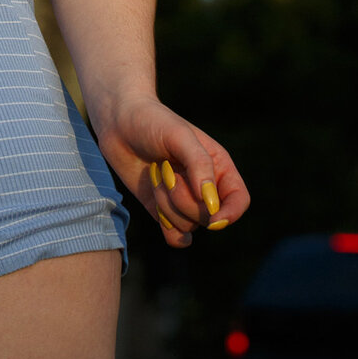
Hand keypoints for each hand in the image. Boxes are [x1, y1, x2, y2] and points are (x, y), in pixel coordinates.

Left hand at [93, 94, 249, 247]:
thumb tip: (211, 205)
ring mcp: (183, 201)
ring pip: (189, 228)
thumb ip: (199, 165)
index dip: (230, 213)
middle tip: (165, 170)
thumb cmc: (152, 121)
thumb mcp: (179, 135)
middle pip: (209, 218)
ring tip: (156, 175)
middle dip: (184, 200)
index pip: (239, 201)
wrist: (118, 122)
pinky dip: (166, 225)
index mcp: (218, 167)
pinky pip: (175, 237)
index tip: (211, 215)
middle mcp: (204, 188)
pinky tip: (155, 202)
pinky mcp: (163, 211)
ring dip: (168, 206)